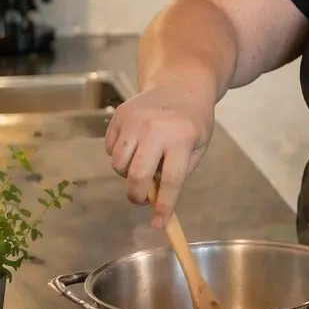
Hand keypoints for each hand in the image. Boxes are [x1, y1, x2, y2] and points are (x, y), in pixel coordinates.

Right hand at [105, 81, 215, 228]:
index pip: (172, 180)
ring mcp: (134, 121)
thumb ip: (180, 171)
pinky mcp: (118, 116)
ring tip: (142, 165)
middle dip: (136, 195)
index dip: (164, 205)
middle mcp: (155, 129)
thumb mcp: (199, 146)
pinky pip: (110, 149)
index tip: (158, 224)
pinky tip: (135, 147)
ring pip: (118, 164)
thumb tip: (156, 198)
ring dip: (127, 174)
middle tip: (142, 199)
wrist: (180, 85)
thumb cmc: (193, 121)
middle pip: (137, 174)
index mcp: (182, 138)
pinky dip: (120, 156)